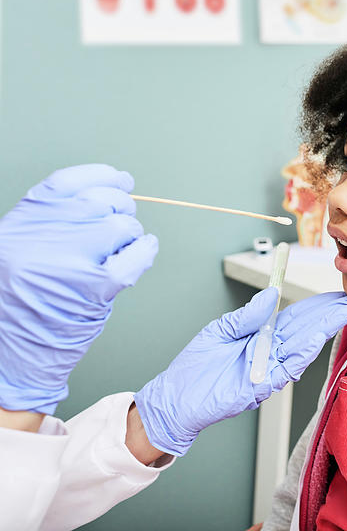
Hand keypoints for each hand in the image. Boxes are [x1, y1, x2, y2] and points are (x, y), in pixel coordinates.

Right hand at [0, 164, 157, 414]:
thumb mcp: (18, 251)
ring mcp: (69, 262)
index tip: (120, 179)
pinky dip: (146, 251)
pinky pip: (135, 257)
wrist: (9, 357)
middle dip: (121, 207)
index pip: (66, 183)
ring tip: (126, 245)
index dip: (100, 177)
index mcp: (20, 225)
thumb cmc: (17, 306)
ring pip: (121, 227)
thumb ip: (52, 223)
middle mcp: (41, 238)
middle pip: (98, 202)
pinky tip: (145, 250)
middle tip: (125, 218)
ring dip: (132, 233)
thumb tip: (106, 194)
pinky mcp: (95, 290)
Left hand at [134, 289, 346, 455]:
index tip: (338, 294)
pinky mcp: (263, 385)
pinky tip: (317, 336)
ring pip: (304, 345)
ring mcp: (270, 368)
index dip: (319, 305)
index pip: (297, 316)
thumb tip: (271, 293)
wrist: (176, 398)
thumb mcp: (220, 330)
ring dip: (325, 328)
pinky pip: (289, 368)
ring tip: (344, 310)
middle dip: (331, 313)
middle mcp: (272, 351)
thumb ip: (248, 315)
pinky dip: (303, 352)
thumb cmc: (196, 367)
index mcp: (263, 335)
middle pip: (308, 328)